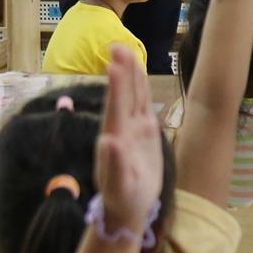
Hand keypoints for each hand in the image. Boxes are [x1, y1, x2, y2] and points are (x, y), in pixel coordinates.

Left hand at [95, 44, 163, 232]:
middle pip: (122, 95)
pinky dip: (140, 86)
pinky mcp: (143, 131)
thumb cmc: (123, 199)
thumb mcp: (119, 187)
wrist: (127, 208)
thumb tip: (108, 141)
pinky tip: (138, 72)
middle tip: (117, 45)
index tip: (114, 65)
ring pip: (132, 95)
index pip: (116, 108)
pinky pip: (142, 103)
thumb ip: (114, 165)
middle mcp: (122, 128)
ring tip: (125, 49)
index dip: (116, 87)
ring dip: (129, 73)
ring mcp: (133, 128)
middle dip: (121, 71)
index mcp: (116, 139)